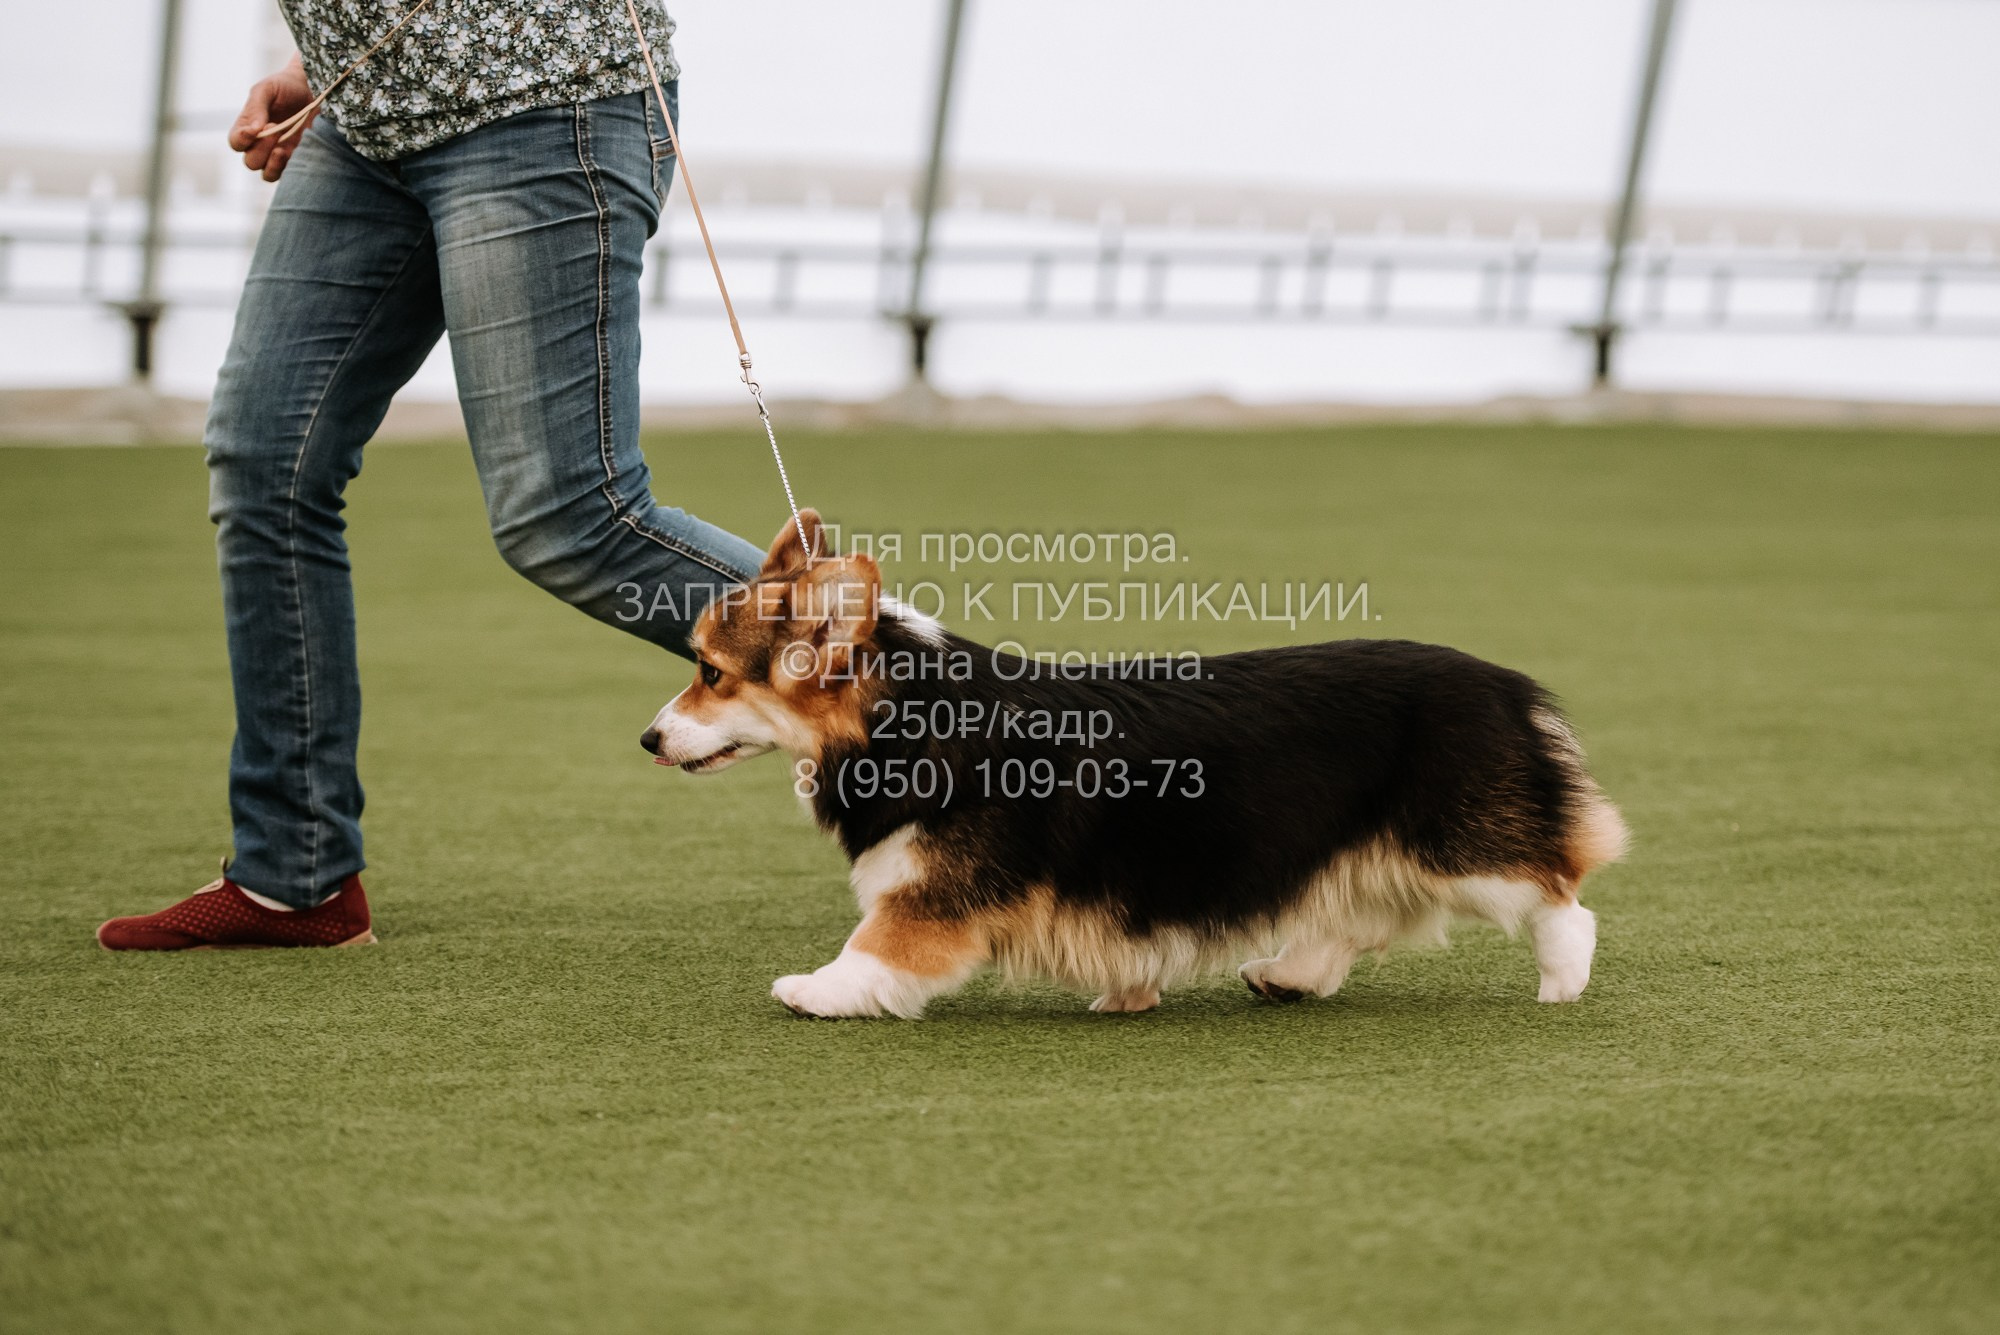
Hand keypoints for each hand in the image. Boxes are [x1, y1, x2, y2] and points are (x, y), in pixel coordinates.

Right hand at [228, 54, 315, 181]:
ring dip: (273, 164)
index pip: (236, 143)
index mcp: (248, 127)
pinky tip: (296, 151)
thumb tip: (253, 130)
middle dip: (261, 148)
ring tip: (282, 148)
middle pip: (251, 162)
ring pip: (268, 174)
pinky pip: (291, 174)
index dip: (241, 140)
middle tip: (274, 128)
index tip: (254, 129)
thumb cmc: (286, 86)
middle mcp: (262, 144)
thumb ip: (255, 108)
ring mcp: (280, 154)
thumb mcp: (266, 90)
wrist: (314, 88)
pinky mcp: (299, 159)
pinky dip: (291, 167)